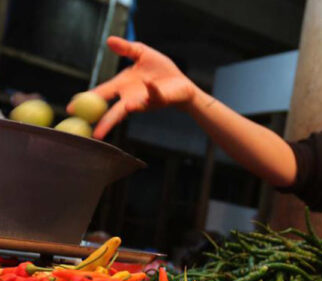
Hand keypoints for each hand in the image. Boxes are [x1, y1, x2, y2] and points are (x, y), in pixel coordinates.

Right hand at [70, 36, 197, 138]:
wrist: (182, 82)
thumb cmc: (161, 70)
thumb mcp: (141, 53)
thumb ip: (126, 49)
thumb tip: (109, 40)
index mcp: (122, 86)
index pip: (101, 94)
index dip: (86, 100)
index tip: (71, 109)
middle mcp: (130, 97)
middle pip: (113, 111)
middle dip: (102, 121)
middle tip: (90, 131)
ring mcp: (145, 101)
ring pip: (131, 109)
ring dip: (122, 113)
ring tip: (111, 120)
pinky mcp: (160, 99)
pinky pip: (153, 96)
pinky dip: (150, 91)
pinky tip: (147, 85)